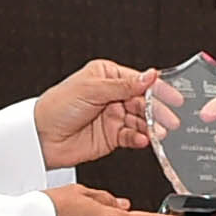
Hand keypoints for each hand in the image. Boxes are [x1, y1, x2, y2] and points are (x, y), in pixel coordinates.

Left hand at [35, 60, 158, 168]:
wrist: (41, 137)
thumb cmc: (57, 107)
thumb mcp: (91, 89)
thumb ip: (123, 85)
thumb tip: (149, 75)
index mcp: (107, 76)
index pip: (139, 81)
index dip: (158, 89)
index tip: (175, 97)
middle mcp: (112, 95)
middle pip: (144, 102)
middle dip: (158, 112)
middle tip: (170, 120)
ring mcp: (113, 116)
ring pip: (140, 121)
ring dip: (150, 127)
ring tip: (158, 133)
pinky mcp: (111, 137)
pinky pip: (131, 137)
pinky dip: (138, 139)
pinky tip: (141, 140)